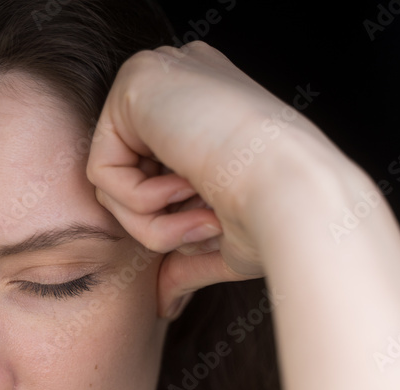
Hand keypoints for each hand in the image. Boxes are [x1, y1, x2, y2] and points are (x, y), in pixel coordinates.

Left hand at [86, 41, 333, 317]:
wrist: (299, 197)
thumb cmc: (278, 219)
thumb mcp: (223, 239)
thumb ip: (181, 256)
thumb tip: (160, 305)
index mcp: (207, 105)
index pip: (153, 175)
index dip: (174, 219)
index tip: (216, 225)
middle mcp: (183, 79)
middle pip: (127, 176)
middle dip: (158, 223)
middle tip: (208, 226)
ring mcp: (160, 73)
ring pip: (111, 177)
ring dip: (151, 219)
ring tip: (203, 213)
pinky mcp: (135, 82)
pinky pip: (100, 169)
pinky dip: (138, 202)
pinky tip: (186, 187)